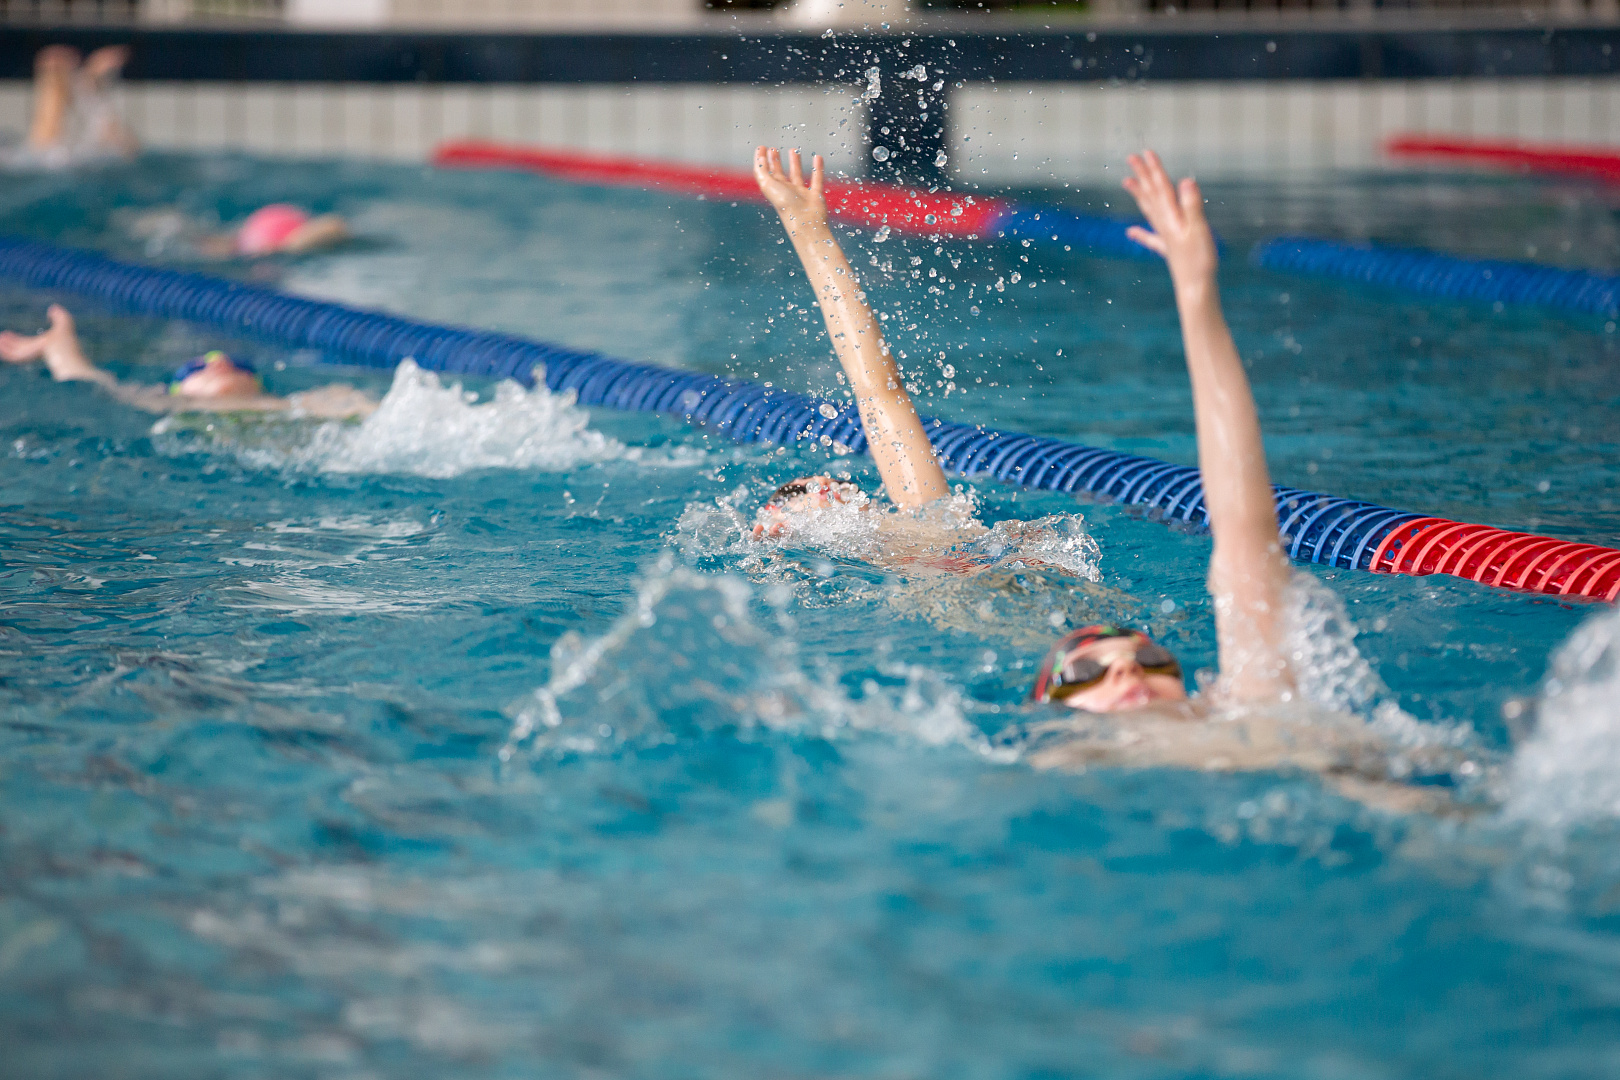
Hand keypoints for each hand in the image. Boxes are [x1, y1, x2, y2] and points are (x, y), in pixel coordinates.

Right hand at [0, 304, 71, 363]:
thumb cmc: (66, 338)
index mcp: (43, 344)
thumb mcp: (64, 322)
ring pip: (13, 352)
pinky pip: (13, 356)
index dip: (16, 338)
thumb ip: (58, 315)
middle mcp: (35, 350)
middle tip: (0, 338)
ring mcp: (31, 354)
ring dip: (4, 347)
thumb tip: (54, 307)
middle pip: (18, 347)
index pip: (26, 342)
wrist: (63, 349)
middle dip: (8, 343)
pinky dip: (5, 352)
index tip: (7, 333)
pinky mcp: (26, 356)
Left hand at [754, 146, 827, 234]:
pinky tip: (818, 157)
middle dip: (775, 161)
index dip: (762, 160)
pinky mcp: (815, 195)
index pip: (765, 172)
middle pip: (778, 174)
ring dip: (794, 163)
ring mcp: (800, 194)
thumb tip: (760, 158)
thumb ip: (762, 171)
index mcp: (773, 190)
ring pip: (796, 175)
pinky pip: (817, 179)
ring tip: (793, 150)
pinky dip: (818, 168)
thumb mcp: (768, 185)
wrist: (805, 222)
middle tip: (773, 149)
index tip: (761, 147)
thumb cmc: (786, 205)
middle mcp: (786, 192)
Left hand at [1122, 151, 1217, 287]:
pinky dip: (1140, 231)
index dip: (1154, 169)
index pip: (1161, 186)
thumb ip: (1192, 205)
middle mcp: (1164, 224)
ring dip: (1138, 194)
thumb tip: (1185, 181)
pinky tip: (1129, 231)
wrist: (1195, 287)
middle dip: (1142, 175)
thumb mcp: (1199, 229)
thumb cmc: (1199, 259)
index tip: (1145, 152)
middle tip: (1130, 158)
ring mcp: (1164, 236)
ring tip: (1125, 182)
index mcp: (1172, 216)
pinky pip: (1150, 236)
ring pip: (1148, 209)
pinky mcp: (1167, 248)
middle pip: (1151, 194)